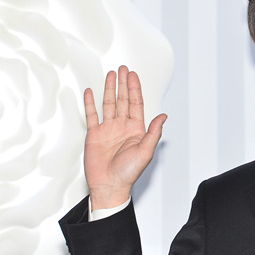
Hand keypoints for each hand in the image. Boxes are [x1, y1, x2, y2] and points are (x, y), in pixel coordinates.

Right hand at [83, 65, 166, 209]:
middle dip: (123, 84)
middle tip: (123, 69)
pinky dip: (90, 103)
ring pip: (109, 104)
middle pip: (123, 100)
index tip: (134, 76)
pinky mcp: (94, 135)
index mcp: (136, 129)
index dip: (135, 89)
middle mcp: (122, 127)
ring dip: (110, 89)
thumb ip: (154, 132)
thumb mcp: (146, 151)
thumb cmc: (128, 173)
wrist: (109, 185)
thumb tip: (163, 116)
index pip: (136, 104)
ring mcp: (108, 129)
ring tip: (111, 75)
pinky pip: (92, 115)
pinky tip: (90, 92)